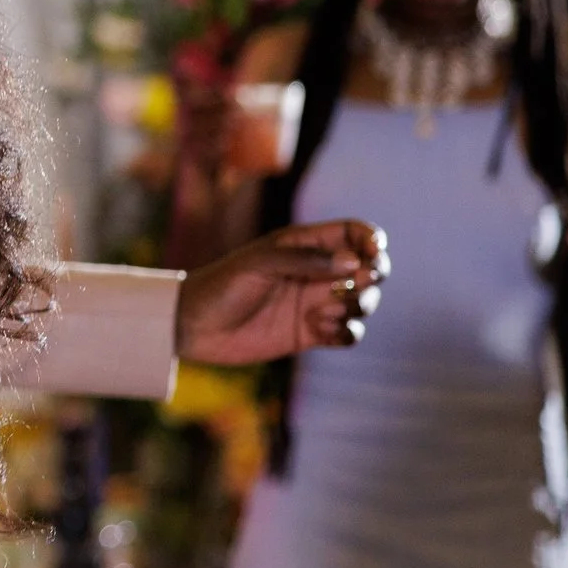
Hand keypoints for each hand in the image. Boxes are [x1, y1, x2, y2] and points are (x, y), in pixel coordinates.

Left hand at [177, 220, 387, 364]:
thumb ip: (305, 260)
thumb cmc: (221, 286)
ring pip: (363, 302)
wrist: (193, 326)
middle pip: (368, 269)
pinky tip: (322, 330)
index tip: (374, 254)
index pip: (353, 234)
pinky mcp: (310, 333)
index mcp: (303, 245)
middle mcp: (315, 272)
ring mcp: (315, 303)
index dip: (371, 240)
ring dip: (358, 306)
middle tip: (354, 285)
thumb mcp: (259, 264)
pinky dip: (347, 332)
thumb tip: (354, 262)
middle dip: (371, 277)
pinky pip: (348, 333)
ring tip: (323, 312)